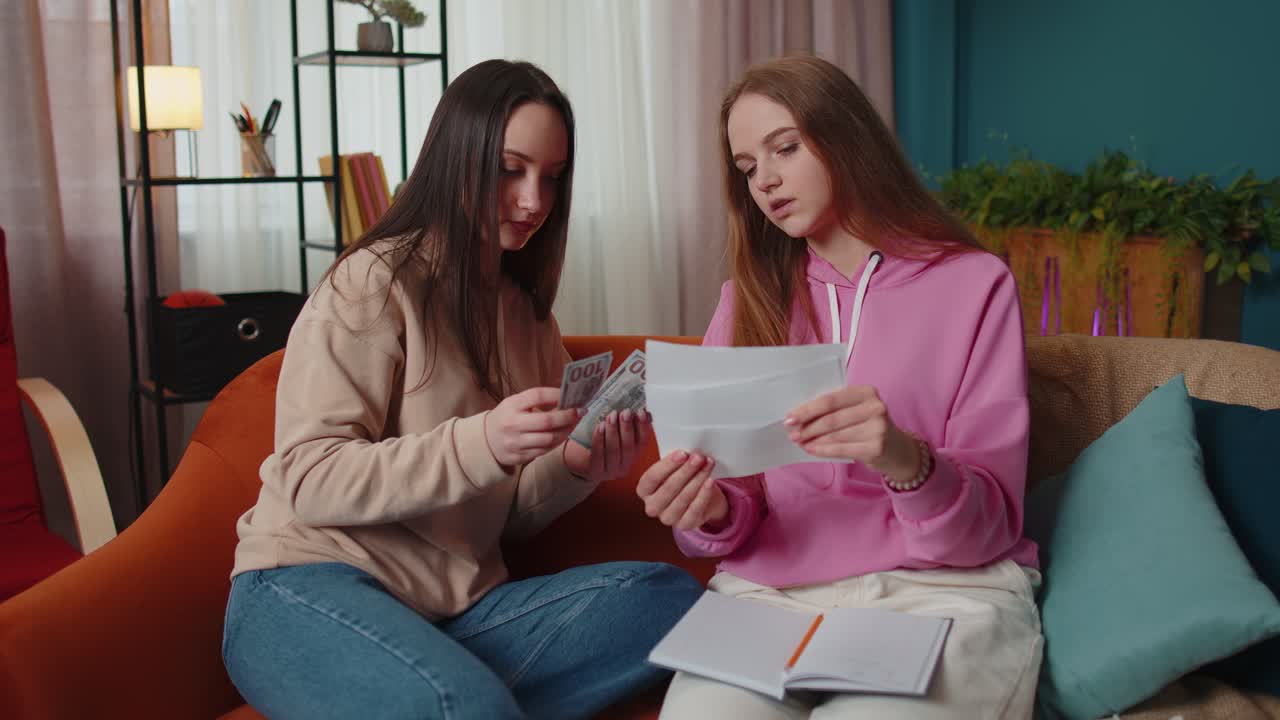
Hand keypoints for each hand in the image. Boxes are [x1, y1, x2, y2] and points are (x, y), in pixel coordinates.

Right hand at [484, 387, 582, 466]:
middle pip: (547, 421)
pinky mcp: (519, 457)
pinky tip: (563, 435)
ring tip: (574, 424)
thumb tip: (565, 397)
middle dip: (568, 416)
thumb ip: (536, 399)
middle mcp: (512, 424)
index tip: (571, 396)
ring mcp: (515, 443)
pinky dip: (557, 442)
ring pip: (549, 439)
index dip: (556, 395)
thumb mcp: (515, 403)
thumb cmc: (506, 417)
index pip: (536, 396)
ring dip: (566, 431)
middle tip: (580, 412)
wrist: (485, 440)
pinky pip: (544, 450)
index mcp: (511, 406)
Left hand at [563, 409, 652, 482]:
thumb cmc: (601, 440)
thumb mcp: (617, 432)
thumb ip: (629, 424)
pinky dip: (599, 439)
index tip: (641, 412)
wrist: (580, 457)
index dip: (643, 427)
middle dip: (627, 427)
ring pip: (614, 450)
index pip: (643, 442)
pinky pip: (598, 455)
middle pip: (629, 447)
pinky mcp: (596, 472)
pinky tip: (599, 426)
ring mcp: (610, 472)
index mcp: (634, 456)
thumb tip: (644, 411)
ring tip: (611, 416)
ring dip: (613, 431)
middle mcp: (625, 467)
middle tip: (625, 412)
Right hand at [636, 451, 726, 529]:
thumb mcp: (676, 468)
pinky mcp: (684, 525)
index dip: (667, 465)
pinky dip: (704, 494)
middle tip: (698, 457)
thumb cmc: (683, 478)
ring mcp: (667, 518)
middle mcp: (652, 507)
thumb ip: (676, 461)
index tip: (682, 453)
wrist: (700, 497)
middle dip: (685, 471)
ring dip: (697, 479)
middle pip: (668, 488)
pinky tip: (710, 481)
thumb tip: (687, 453)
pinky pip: (695, 509)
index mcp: (644, 490)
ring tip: (708, 465)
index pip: (651, 478)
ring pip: (683, 498)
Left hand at [785, 385, 918, 482]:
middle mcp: (875, 407)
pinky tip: (812, 450)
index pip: (831, 400)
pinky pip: (841, 449)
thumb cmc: (868, 426)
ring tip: (800, 442)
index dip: (807, 409)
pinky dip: (823, 450)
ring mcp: (878, 427)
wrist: (897, 449)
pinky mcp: (876, 447)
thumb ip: (834, 409)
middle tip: (793, 433)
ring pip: (835, 435)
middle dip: (808, 427)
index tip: (789, 417)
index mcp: (866, 392)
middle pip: (831, 418)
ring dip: (813, 440)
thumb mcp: (856, 410)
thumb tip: (799, 417)